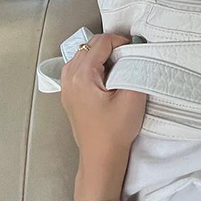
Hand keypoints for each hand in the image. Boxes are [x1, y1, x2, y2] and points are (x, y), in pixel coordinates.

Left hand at [60, 33, 146, 200]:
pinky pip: (80, 67)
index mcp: (81, 76)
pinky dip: (94, 65)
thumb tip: (135, 51)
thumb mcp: (133, 97)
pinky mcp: (69, 93)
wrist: (101, 157)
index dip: (121, 42)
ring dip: (102, 56)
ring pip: (84, 54)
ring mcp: (65, 85)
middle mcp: (68, 77)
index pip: (101, 42)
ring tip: (119, 68)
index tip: (135, 51)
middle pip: (90, 45)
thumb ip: (136, 68)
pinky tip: (108, 78)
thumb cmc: (115, 130)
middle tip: (129, 59)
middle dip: (111, 47)